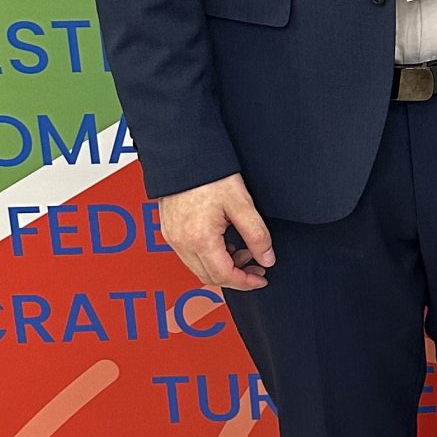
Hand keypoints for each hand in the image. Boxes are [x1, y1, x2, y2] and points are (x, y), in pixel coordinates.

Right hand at [158, 174, 275, 291]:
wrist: (184, 154)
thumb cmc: (210, 174)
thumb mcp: (241, 204)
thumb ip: (256, 235)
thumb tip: (267, 259)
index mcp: (200, 239)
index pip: (224, 275)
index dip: (246, 282)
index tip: (261, 278)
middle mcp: (181, 243)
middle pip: (209, 277)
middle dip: (236, 277)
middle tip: (256, 267)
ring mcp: (172, 237)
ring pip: (198, 268)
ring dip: (222, 267)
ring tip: (242, 250)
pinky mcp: (169, 230)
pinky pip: (189, 255)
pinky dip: (209, 257)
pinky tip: (224, 243)